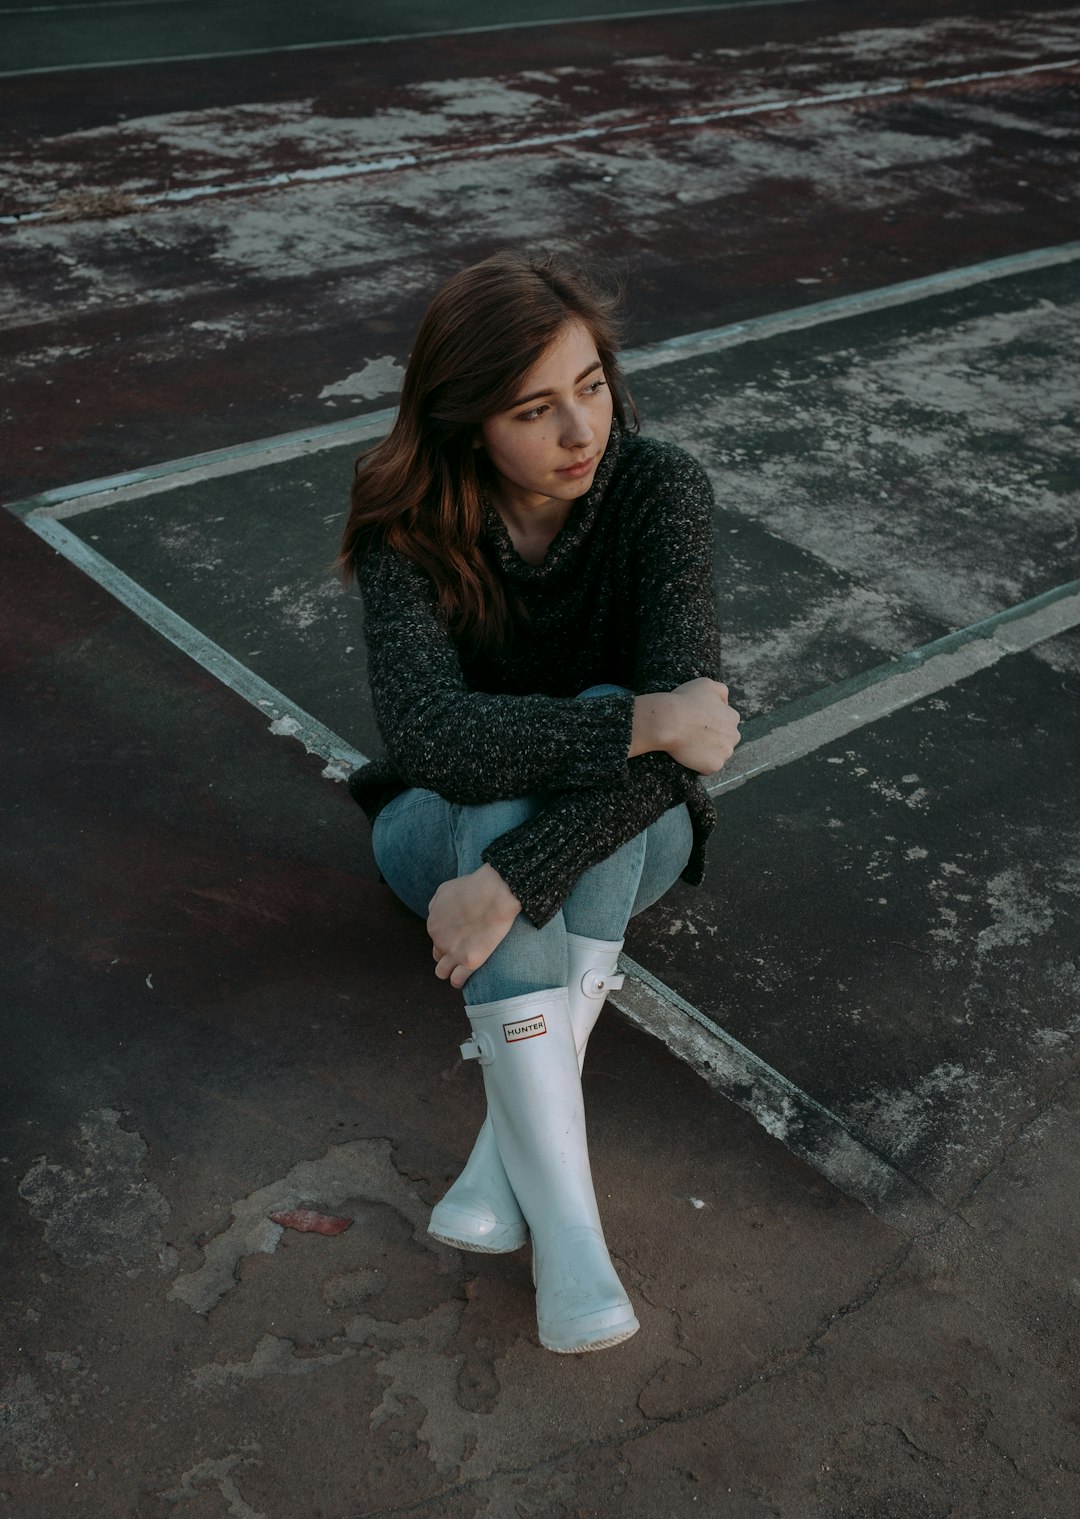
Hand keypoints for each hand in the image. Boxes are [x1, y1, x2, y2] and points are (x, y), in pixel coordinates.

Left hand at [427, 864, 520, 989]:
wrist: (494, 893)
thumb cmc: (473, 887)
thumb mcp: (444, 890)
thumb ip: (435, 905)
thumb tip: (435, 915)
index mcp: (433, 925)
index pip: (435, 939)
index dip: (448, 937)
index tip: (461, 935)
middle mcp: (439, 941)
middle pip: (438, 955)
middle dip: (448, 953)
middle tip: (464, 948)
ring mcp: (454, 953)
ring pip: (442, 972)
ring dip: (450, 970)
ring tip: (462, 966)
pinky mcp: (470, 961)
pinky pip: (457, 980)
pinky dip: (459, 981)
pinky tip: (466, 976)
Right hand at [632, 678, 740, 774]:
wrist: (670, 721)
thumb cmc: (685, 701)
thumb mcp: (706, 684)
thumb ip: (721, 691)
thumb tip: (726, 701)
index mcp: (733, 717)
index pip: (726, 723)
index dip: (710, 723)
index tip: (697, 723)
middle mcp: (734, 735)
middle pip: (724, 740)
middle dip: (713, 739)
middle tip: (693, 735)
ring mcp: (725, 752)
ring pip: (717, 755)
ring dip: (707, 752)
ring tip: (689, 746)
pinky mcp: (714, 766)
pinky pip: (708, 768)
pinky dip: (699, 765)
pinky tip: (688, 755)